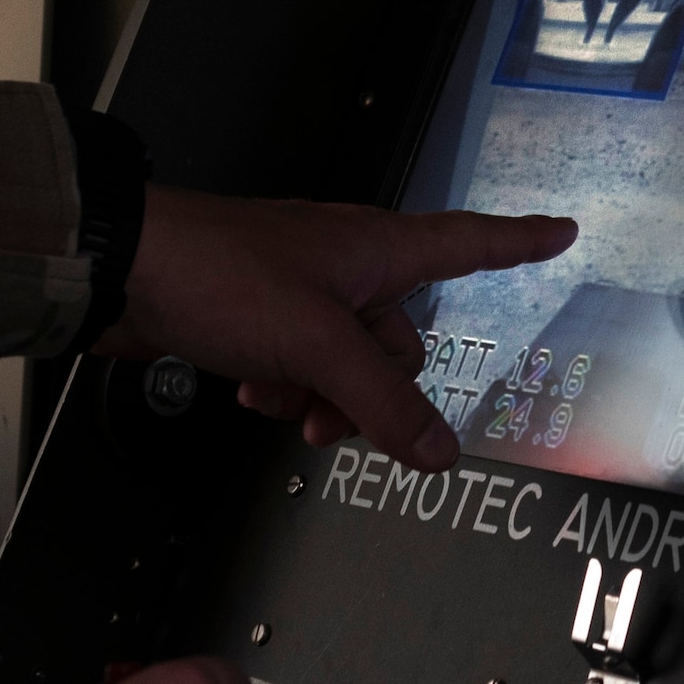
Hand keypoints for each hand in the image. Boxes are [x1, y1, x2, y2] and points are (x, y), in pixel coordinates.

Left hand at [94, 187, 576, 470]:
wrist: (123, 270)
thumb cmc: (219, 275)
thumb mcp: (317, 345)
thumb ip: (381, 402)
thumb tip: (439, 451)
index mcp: (376, 249)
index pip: (470, 243)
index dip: (519, 241)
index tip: (560, 232)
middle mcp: (346, 265)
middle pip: (401, 341)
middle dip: (374, 389)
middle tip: (334, 414)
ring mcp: (302, 290)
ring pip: (346, 363)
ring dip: (321, 395)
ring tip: (280, 401)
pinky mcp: (260, 314)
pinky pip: (300, 365)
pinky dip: (284, 386)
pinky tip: (251, 390)